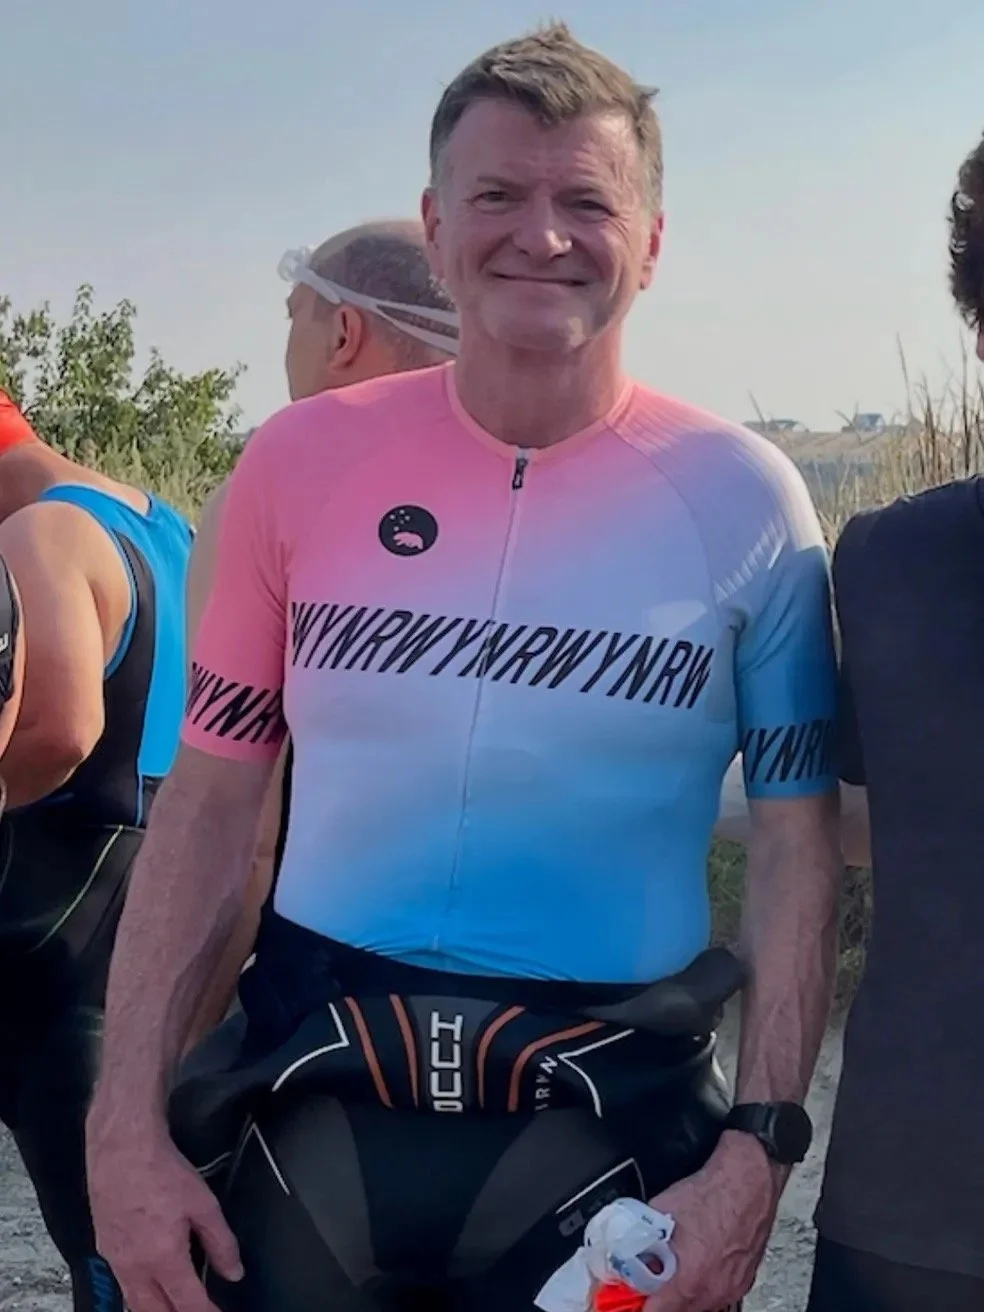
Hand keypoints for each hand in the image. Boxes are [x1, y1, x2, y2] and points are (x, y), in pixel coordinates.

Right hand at [86, 1112, 242, 1310]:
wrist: (122, 1149)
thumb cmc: (163, 1172)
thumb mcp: (204, 1204)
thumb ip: (221, 1242)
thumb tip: (234, 1273)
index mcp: (163, 1259)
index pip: (188, 1304)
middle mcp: (135, 1268)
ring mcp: (116, 1261)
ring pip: (136, 1304)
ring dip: (157, 1311)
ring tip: (176, 1307)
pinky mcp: (105, 1249)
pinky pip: (123, 1285)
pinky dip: (139, 1295)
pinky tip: (150, 1287)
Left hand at [642, 1131, 781, 1310]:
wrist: (749, 1180)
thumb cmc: (713, 1192)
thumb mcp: (660, 1212)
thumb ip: (640, 1237)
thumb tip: (625, 1246)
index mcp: (690, 1281)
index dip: (638, 1303)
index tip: (631, 1294)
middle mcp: (714, 1291)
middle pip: (677, 1311)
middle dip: (660, 1298)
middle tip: (648, 1279)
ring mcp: (732, 1288)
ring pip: (698, 1305)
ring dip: (682, 1294)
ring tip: (671, 1269)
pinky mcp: (743, 1280)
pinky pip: (716, 1294)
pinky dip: (701, 1285)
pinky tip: (694, 1263)